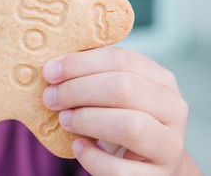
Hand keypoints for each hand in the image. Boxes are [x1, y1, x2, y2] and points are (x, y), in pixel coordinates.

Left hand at [42, 47, 198, 175]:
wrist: (149, 163)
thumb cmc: (122, 118)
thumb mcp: (114, 92)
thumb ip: (91, 75)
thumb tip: (54, 65)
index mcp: (160, 80)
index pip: (121, 59)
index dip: (80, 63)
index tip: (50, 71)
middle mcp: (172, 109)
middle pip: (123, 88)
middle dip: (78, 90)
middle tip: (50, 98)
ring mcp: (169, 146)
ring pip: (129, 126)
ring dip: (86, 120)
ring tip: (65, 120)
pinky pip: (120, 169)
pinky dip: (91, 157)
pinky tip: (78, 147)